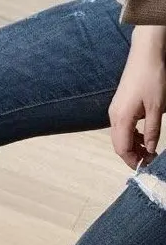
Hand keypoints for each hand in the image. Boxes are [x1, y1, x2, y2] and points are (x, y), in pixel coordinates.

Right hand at [109, 31, 165, 169]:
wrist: (146, 52)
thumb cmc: (152, 77)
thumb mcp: (157, 107)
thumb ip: (152, 131)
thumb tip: (150, 149)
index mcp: (121, 119)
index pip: (122, 149)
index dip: (132, 160)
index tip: (145, 166)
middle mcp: (114, 117)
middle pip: (119, 144)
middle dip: (132, 154)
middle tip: (149, 159)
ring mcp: (115, 110)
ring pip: (121, 136)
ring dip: (133, 145)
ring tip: (149, 148)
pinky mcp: (119, 104)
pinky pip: (122, 126)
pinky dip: (132, 134)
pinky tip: (144, 134)